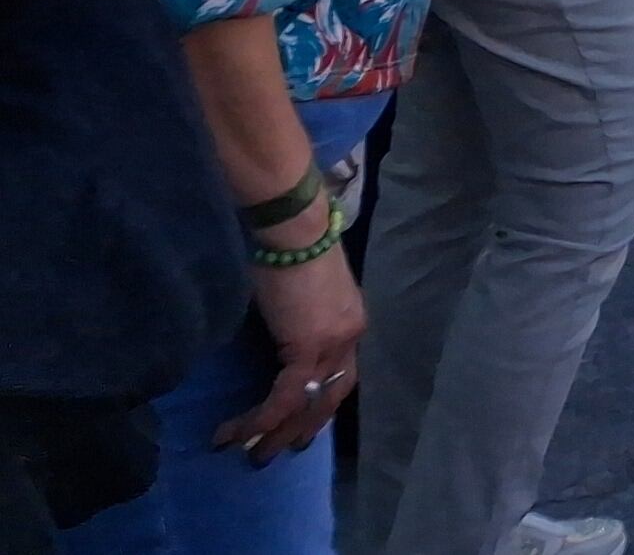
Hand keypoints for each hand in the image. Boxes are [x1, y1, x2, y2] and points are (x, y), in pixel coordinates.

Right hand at [223, 237, 360, 463]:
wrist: (291, 227)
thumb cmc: (286, 250)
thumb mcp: (296, 297)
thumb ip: (295, 324)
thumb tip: (274, 347)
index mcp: (349, 321)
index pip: (339, 373)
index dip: (318, 401)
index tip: (298, 424)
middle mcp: (350, 335)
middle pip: (332, 394)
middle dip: (305, 426)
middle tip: (280, 450)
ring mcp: (334, 342)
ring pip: (308, 402)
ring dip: (278, 432)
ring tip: (253, 454)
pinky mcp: (309, 346)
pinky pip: (285, 396)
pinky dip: (261, 419)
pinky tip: (236, 433)